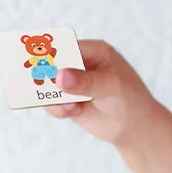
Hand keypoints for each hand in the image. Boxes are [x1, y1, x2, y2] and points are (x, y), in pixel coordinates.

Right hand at [45, 39, 161, 147]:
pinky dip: (58, 109)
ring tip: (70, 106)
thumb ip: (86, 81)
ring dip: (53, 97)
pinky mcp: (66, 100)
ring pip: (47, 86)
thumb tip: (60, 76)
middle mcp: (79, 64)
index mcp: (92, 50)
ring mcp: (71, 83)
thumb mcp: (111, 86)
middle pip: (51, 64)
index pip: (66, 46)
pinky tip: (74, 112)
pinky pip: (50, 104)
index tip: (39, 60)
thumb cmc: (129, 99)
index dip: (50, 51)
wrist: (132, 126)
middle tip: (41, 83)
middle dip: (45, 75)